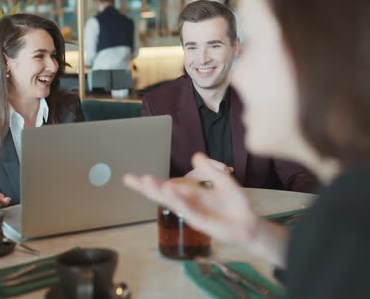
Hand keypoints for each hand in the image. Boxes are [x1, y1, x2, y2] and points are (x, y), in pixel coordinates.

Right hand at [123, 152, 258, 245]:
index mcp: (190, 194)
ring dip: (159, 191)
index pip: (166, 186)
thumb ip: (210, 170)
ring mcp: (193, 213)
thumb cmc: (235, 205)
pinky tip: (171, 191)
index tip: (133, 177)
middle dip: (146, 187)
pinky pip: (188, 210)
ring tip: (147, 181)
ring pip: (172, 201)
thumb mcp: (223, 181)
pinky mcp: (202, 222)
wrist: (251, 224)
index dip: (150, 182)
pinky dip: (179, 201)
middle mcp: (187, 203)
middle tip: (130, 179)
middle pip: (162, 195)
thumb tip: (196, 155)